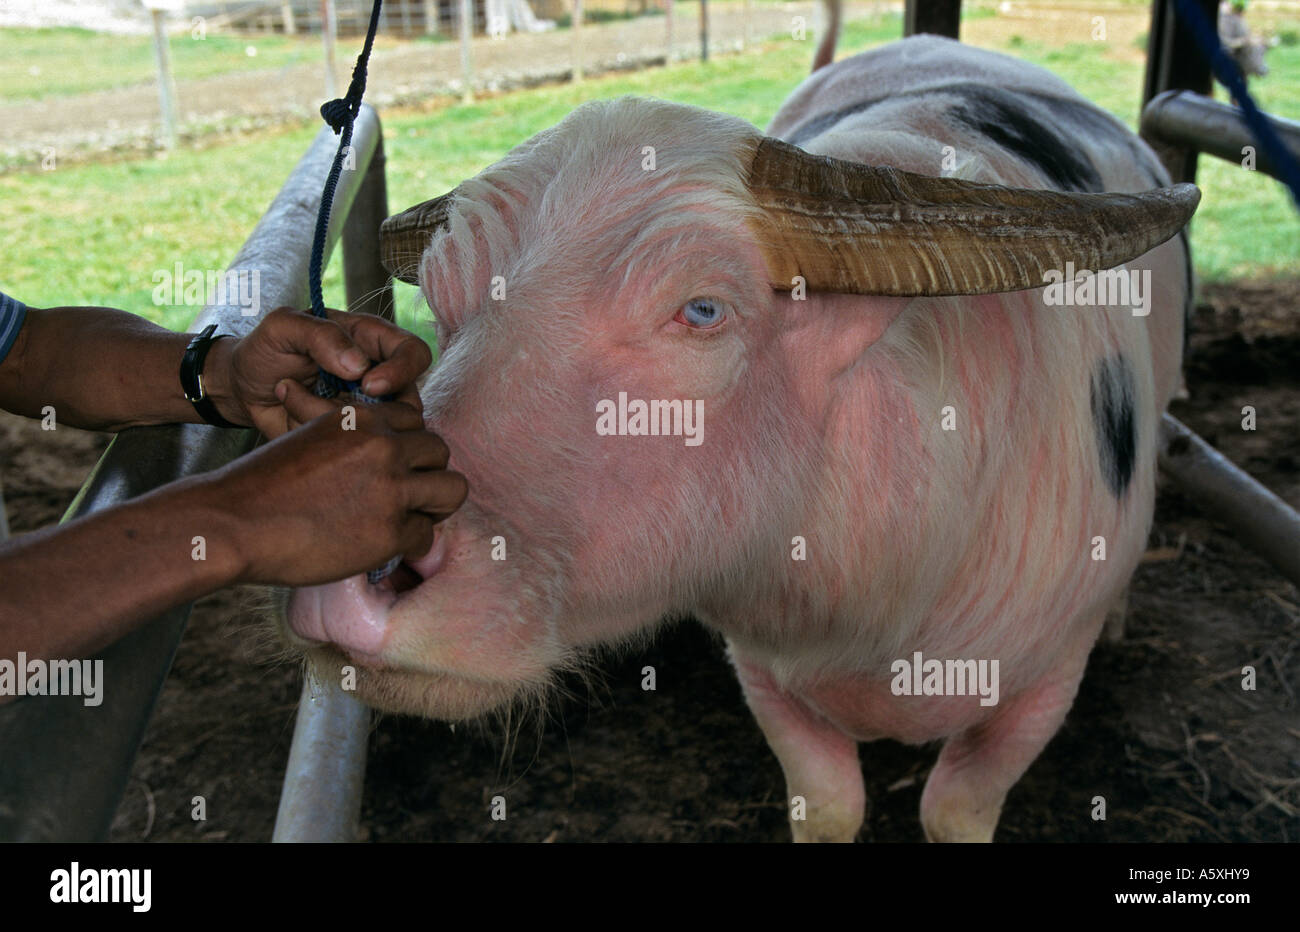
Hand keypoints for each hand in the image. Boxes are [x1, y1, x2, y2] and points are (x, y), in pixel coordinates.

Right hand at [207, 381, 467, 586]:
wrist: (234, 522)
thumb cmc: (264, 484)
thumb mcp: (310, 435)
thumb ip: (346, 432)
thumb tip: (359, 424)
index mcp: (363, 417)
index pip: (417, 422)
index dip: (409, 447)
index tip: (395, 468)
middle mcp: (384, 446)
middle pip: (440, 452)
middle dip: (428, 474)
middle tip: (409, 497)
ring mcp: (391, 488)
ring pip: (451, 489)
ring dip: (434, 507)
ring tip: (410, 519)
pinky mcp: (389, 530)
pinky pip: (426, 535)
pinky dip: (410, 544)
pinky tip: (385, 547)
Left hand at [209, 307, 432, 438]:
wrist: (240, 387)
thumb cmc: (265, 349)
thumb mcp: (284, 327)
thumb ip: (321, 335)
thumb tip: (360, 365)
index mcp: (371, 342)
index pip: (414, 354)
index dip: (402, 371)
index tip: (370, 385)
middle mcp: (377, 377)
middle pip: (408, 402)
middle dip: (369, 411)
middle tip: (332, 407)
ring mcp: (366, 411)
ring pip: (379, 431)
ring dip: (332, 420)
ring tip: (292, 400)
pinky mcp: (349, 438)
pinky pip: (349, 448)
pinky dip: (317, 435)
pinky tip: (291, 419)